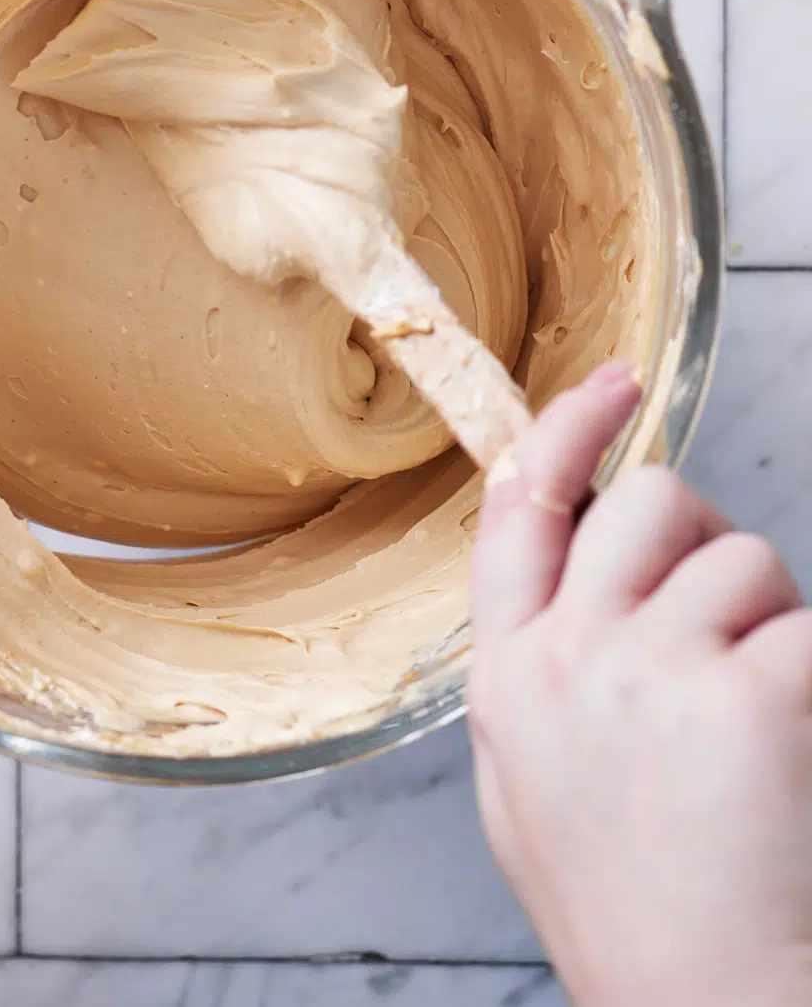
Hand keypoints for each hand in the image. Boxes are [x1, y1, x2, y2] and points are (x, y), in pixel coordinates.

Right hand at [469, 363, 811, 1006]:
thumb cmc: (631, 907)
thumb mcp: (527, 784)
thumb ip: (536, 670)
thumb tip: (577, 577)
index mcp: (510, 675)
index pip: (523, 507)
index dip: (569, 430)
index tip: (613, 384)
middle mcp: (568, 655)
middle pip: (646, 501)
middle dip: (699, 536)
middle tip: (724, 618)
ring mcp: (651, 669)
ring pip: (742, 558)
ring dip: (770, 619)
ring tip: (760, 719)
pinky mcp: (748, 692)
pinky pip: (803, 628)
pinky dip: (810, 673)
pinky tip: (792, 748)